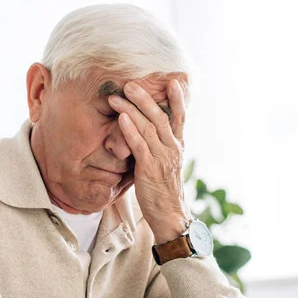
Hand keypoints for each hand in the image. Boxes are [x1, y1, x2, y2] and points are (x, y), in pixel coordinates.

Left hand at [108, 80, 191, 243]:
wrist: (170, 215)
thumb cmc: (163, 191)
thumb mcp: (165, 166)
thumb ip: (160, 149)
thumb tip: (147, 136)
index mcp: (177, 147)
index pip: (179, 118)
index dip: (177, 99)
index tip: (172, 82)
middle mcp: (172, 148)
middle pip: (160, 117)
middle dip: (144, 98)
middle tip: (130, 83)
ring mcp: (162, 157)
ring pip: (148, 127)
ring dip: (132, 109)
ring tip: (118, 96)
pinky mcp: (150, 168)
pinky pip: (139, 145)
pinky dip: (130, 130)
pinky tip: (122, 118)